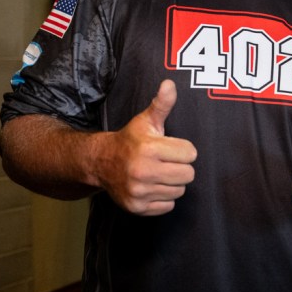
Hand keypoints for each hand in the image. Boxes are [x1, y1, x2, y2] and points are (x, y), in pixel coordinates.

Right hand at [93, 79, 196, 215]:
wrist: (100, 162)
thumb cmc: (130, 140)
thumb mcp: (146, 120)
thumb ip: (162, 104)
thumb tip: (170, 84)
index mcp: (149, 149)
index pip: (191, 154)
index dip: (183, 150)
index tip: (170, 148)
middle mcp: (143, 171)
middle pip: (188, 175)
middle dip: (180, 167)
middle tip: (166, 162)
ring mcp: (139, 191)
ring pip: (179, 191)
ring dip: (172, 183)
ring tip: (158, 174)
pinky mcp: (136, 207)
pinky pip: (168, 206)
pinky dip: (163, 198)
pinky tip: (152, 186)